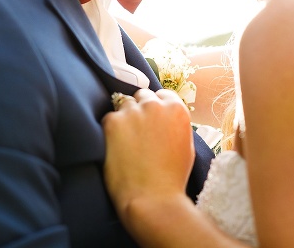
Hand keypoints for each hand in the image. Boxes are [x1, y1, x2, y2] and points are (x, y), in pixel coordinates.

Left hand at [102, 88, 195, 217]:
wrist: (152, 199)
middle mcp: (155, 105)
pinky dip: (110, 130)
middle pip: (142, 95)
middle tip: (137, 131)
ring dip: (124, 117)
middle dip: (140, 109)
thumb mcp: (185, 144)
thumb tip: (164, 114)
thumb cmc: (172, 178)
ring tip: (126, 141)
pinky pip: (108, 118)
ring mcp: (132, 112)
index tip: (152, 119)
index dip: (156, 107)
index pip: (162, 94)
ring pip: (124, 104)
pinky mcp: (112, 122)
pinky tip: (116, 147)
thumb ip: (174, 123)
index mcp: (176, 109)